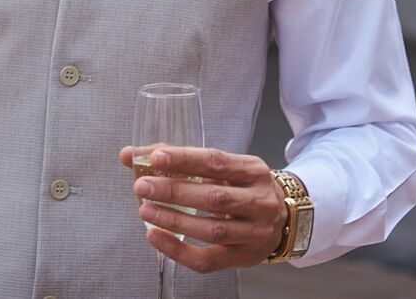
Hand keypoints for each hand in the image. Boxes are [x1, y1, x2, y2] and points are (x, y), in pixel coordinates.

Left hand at [119, 145, 286, 272]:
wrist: (284, 219)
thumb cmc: (244, 188)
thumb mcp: (227, 168)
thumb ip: (183, 160)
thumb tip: (131, 155)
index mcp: (253, 171)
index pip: (216, 162)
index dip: (185, 159)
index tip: (156, 157)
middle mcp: (259, 201)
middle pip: (214, 197)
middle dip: (174, 191)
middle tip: (142, 186)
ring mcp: (254, 233)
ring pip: (212, 229)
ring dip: (174, 220)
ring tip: (145, 210)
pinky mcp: (243, 258)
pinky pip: (208, 260)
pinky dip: (179, 250)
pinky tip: (155, 237)